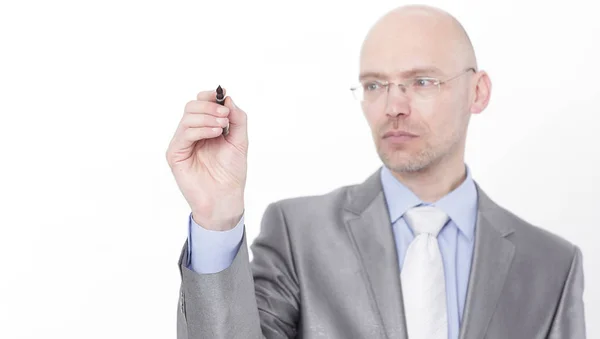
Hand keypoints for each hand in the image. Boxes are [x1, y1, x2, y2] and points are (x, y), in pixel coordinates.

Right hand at [166, 88, 247, 230]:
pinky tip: (215, 134)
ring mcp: (182, 143)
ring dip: (207, 117)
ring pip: (187, 117)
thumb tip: (228, 99)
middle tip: (225, 115)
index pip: (201, 103)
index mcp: (205, 128)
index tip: (222, 95)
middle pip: (191, 106)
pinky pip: (184, 134)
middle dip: (209, 107)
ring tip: (222, 127)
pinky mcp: (175, 154)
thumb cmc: (231, 173)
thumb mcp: (240, 140)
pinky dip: (200, 129)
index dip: (210, 96)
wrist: (225, 197)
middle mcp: (192, 133)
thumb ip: (237, 119)